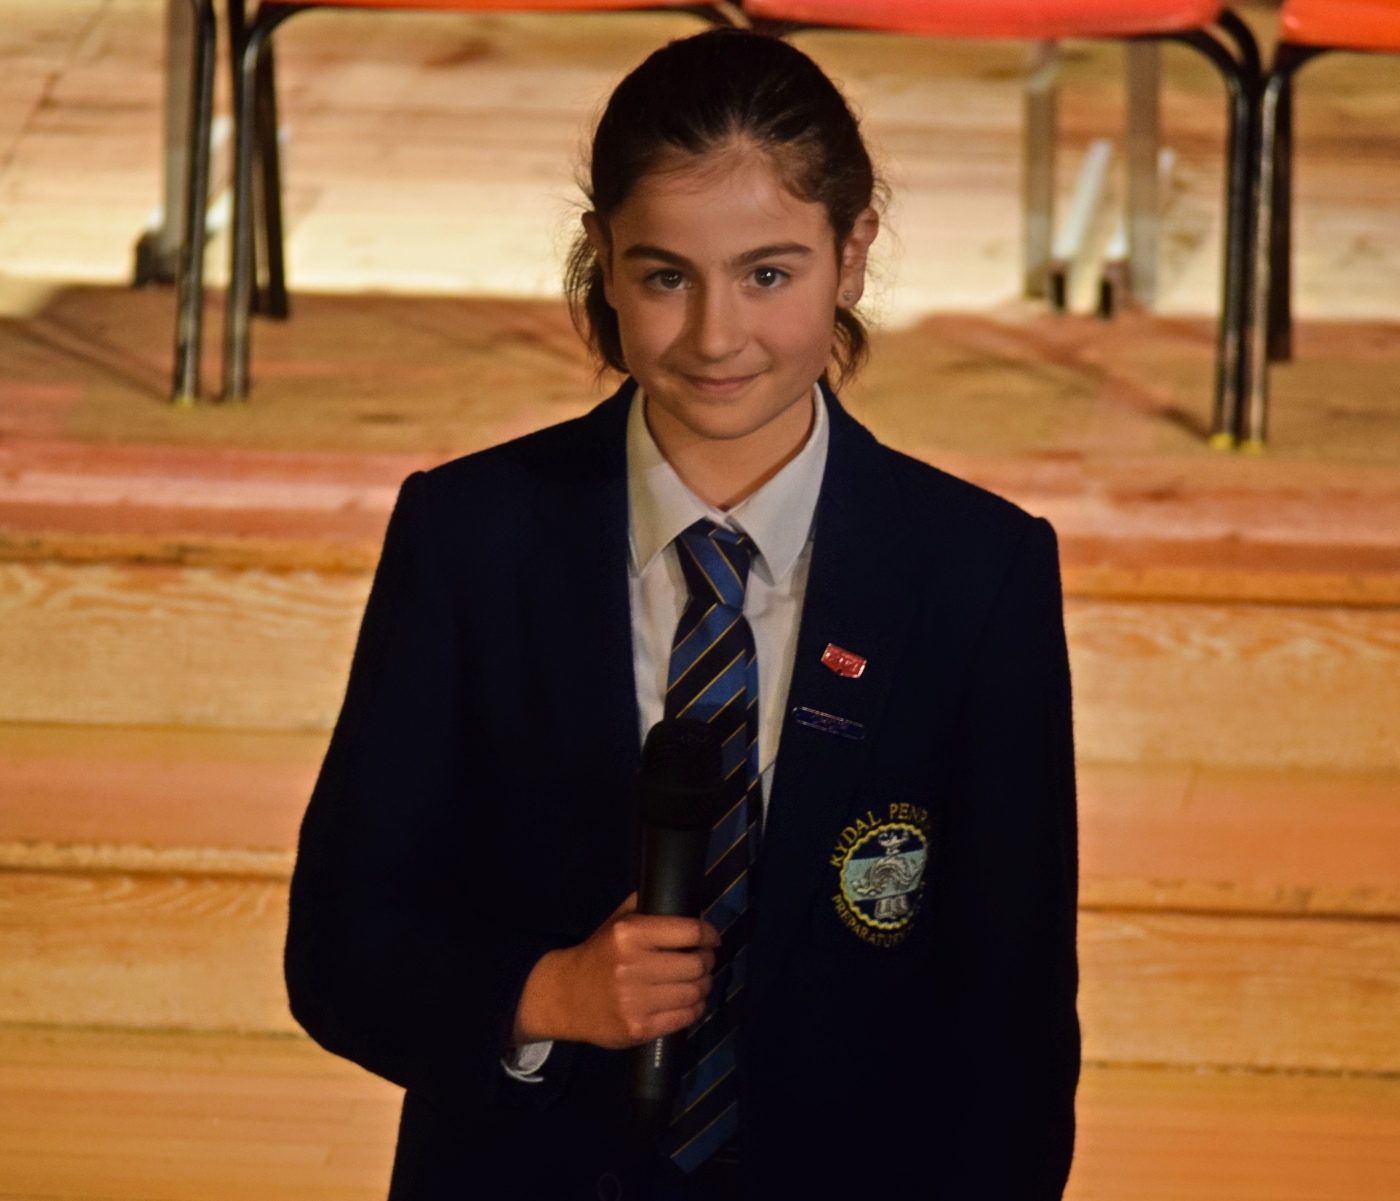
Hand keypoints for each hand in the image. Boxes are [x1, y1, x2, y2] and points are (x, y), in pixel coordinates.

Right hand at [513, 893, 718, 1049]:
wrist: (564, 996)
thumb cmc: (599, 954)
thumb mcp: (617, 920)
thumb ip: (648, 905)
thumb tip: (688, 903)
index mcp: (629, 933)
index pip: (689, 931)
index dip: (709, 935)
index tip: (712, 939)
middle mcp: (632, 966)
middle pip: (696, 965)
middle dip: (707, 962)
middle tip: (704, 961)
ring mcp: (635, 1001)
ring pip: (694, 993)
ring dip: (703, 987)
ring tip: (697, 982)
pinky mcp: (638, 1028)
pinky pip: (685, 1018)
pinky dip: (694, 1008)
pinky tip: (688, 1002)